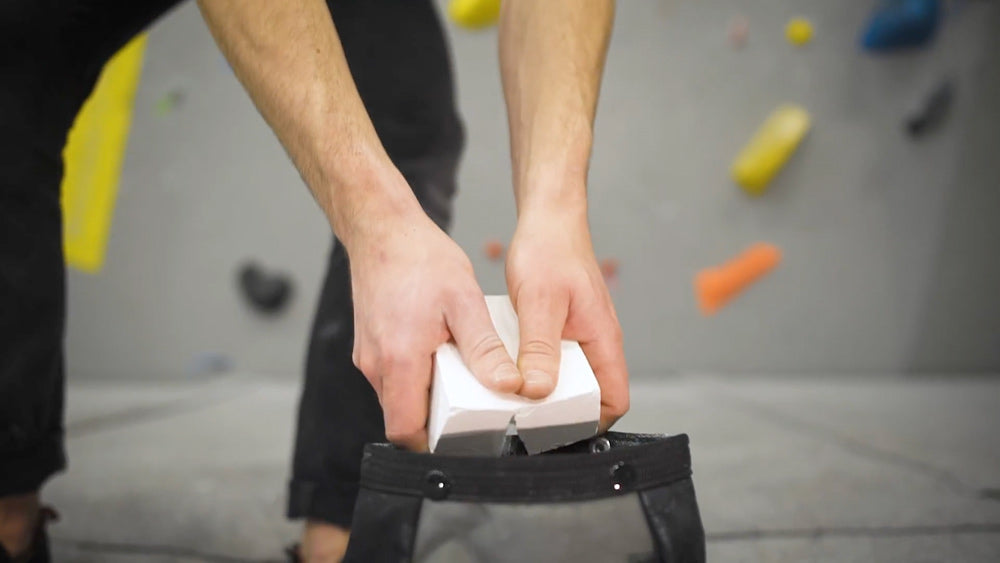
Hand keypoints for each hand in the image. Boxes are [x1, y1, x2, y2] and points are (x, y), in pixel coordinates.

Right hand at [348, 206, 521, 450]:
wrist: (381, 230)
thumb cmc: (418, 259)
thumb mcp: (464, 302)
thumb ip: (485, 350)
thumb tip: (508, 386)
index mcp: (398, 360)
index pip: (404, 430)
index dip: (431, 445)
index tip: (460, 440)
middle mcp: (376, 364)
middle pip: (402, 416)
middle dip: (435, 420)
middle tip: (470, 409)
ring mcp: (368, 355)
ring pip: (397, 397)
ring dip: (426, 396)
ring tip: (461, 378)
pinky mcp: (370, 345)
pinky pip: (392, 376)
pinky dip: (415, 376)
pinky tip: (441, 355)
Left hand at [506, 206, 629, 430]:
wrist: (548, 218)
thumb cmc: (550, 250)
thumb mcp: (539, 302)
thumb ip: (539, 349)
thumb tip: (537, 391)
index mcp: (603, 340)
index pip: (615, 399)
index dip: (593, 422)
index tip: (560, 430)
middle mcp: (598, 340)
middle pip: (591, 394)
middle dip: (564, 410)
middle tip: (529, 419)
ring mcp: (581, 333)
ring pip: (571, 377)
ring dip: (547, 389)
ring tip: (516, 398)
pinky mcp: (564, 326)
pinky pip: (555, 359)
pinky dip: (536, 368)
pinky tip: (511, 367)